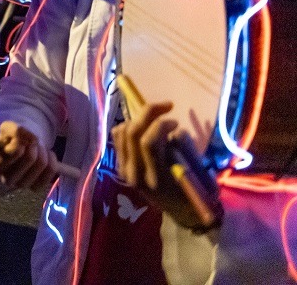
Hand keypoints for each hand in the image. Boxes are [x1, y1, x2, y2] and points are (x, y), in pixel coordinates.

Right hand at [0, 121, 59, 190]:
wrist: (19, 149)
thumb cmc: (10, 140)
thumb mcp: (8, 128)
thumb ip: (16, 130)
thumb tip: (32, 139)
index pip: (16, 151)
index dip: (23, 139)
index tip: (20, 137)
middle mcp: (7, 179)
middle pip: (31, 158)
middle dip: (34, 144)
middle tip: (30, 142)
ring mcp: (22, 185)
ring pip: (42, 164)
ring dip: (43, 151)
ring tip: (37, 149)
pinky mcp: (35, 188)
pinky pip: (51, 170)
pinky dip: (51, 159)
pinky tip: (45, 156)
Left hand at [111, 101, 211, 228]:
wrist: (183, 213)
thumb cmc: (198, 192)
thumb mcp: (200, 173)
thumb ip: (185, 150)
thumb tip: (172, 130)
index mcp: (156, 178)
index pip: (148, 143)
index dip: (161, 124)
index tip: (176, 121)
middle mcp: (135, 174)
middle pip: (132, 133)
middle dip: (148, 113)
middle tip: (167, 106)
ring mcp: (125, 170)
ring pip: (122, 132)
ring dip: (139, 119)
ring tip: (157, 119)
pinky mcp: (121, 166)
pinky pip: (119, 138)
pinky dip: (130, 126)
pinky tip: (146, 128)